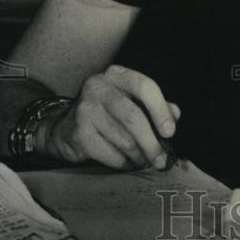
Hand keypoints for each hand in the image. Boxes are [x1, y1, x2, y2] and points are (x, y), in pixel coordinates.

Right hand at [36, 65, 180, 169]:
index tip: (170, 132)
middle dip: (152, 143)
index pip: (145, 86)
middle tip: (161, 160)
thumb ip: (154, 106)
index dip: (161, 110)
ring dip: (140, 156)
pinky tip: (126, 163)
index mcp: (115, 75)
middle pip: (134, 117)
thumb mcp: (129, 101)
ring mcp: (85, 110)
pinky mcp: (79, 134)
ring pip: (124, 140)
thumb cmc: (105, 114)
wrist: (64, 129)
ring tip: (144, 161)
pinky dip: (124, 163)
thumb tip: (175, 115)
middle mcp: (98, 87)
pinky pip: (111, 155)